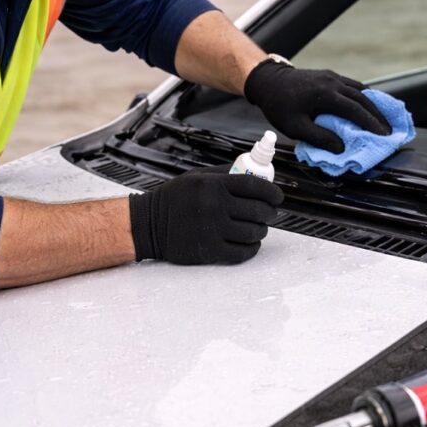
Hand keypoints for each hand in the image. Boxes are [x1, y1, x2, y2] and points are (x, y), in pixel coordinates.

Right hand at [129, 165, 283, 264]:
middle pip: (259, 211)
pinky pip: (242, 252)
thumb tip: (255, 174)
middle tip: (270, 213)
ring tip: (258, 228)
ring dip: (261, 231)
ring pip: (254, 233)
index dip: (273, 192)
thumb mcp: (197, 177)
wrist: (147, 224)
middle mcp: (215, 207)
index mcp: (213, 185)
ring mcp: (213, 230)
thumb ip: (225, 175)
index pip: (255, 187)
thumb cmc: (174, 199)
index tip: (278, 196)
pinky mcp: (209, 251)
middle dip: (270, 212)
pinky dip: (252, 248)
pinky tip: (250, 243)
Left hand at [244, 61, 391, 153]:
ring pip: (361, 90)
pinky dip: (364, 97)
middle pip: (363, 99)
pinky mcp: (331, 76)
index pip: (355, 110)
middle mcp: (333, 82)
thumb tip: (341, 148)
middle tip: (389, 131)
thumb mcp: (295, 127)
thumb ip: (319, 138)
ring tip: (383, 121)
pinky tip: (369, 107)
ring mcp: (333, 77)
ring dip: (374, 106)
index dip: (371, 124)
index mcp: (326, 95)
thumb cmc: (279, 106)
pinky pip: (353, 86)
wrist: (268, 81)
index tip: (384, 136)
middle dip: (378, 116)